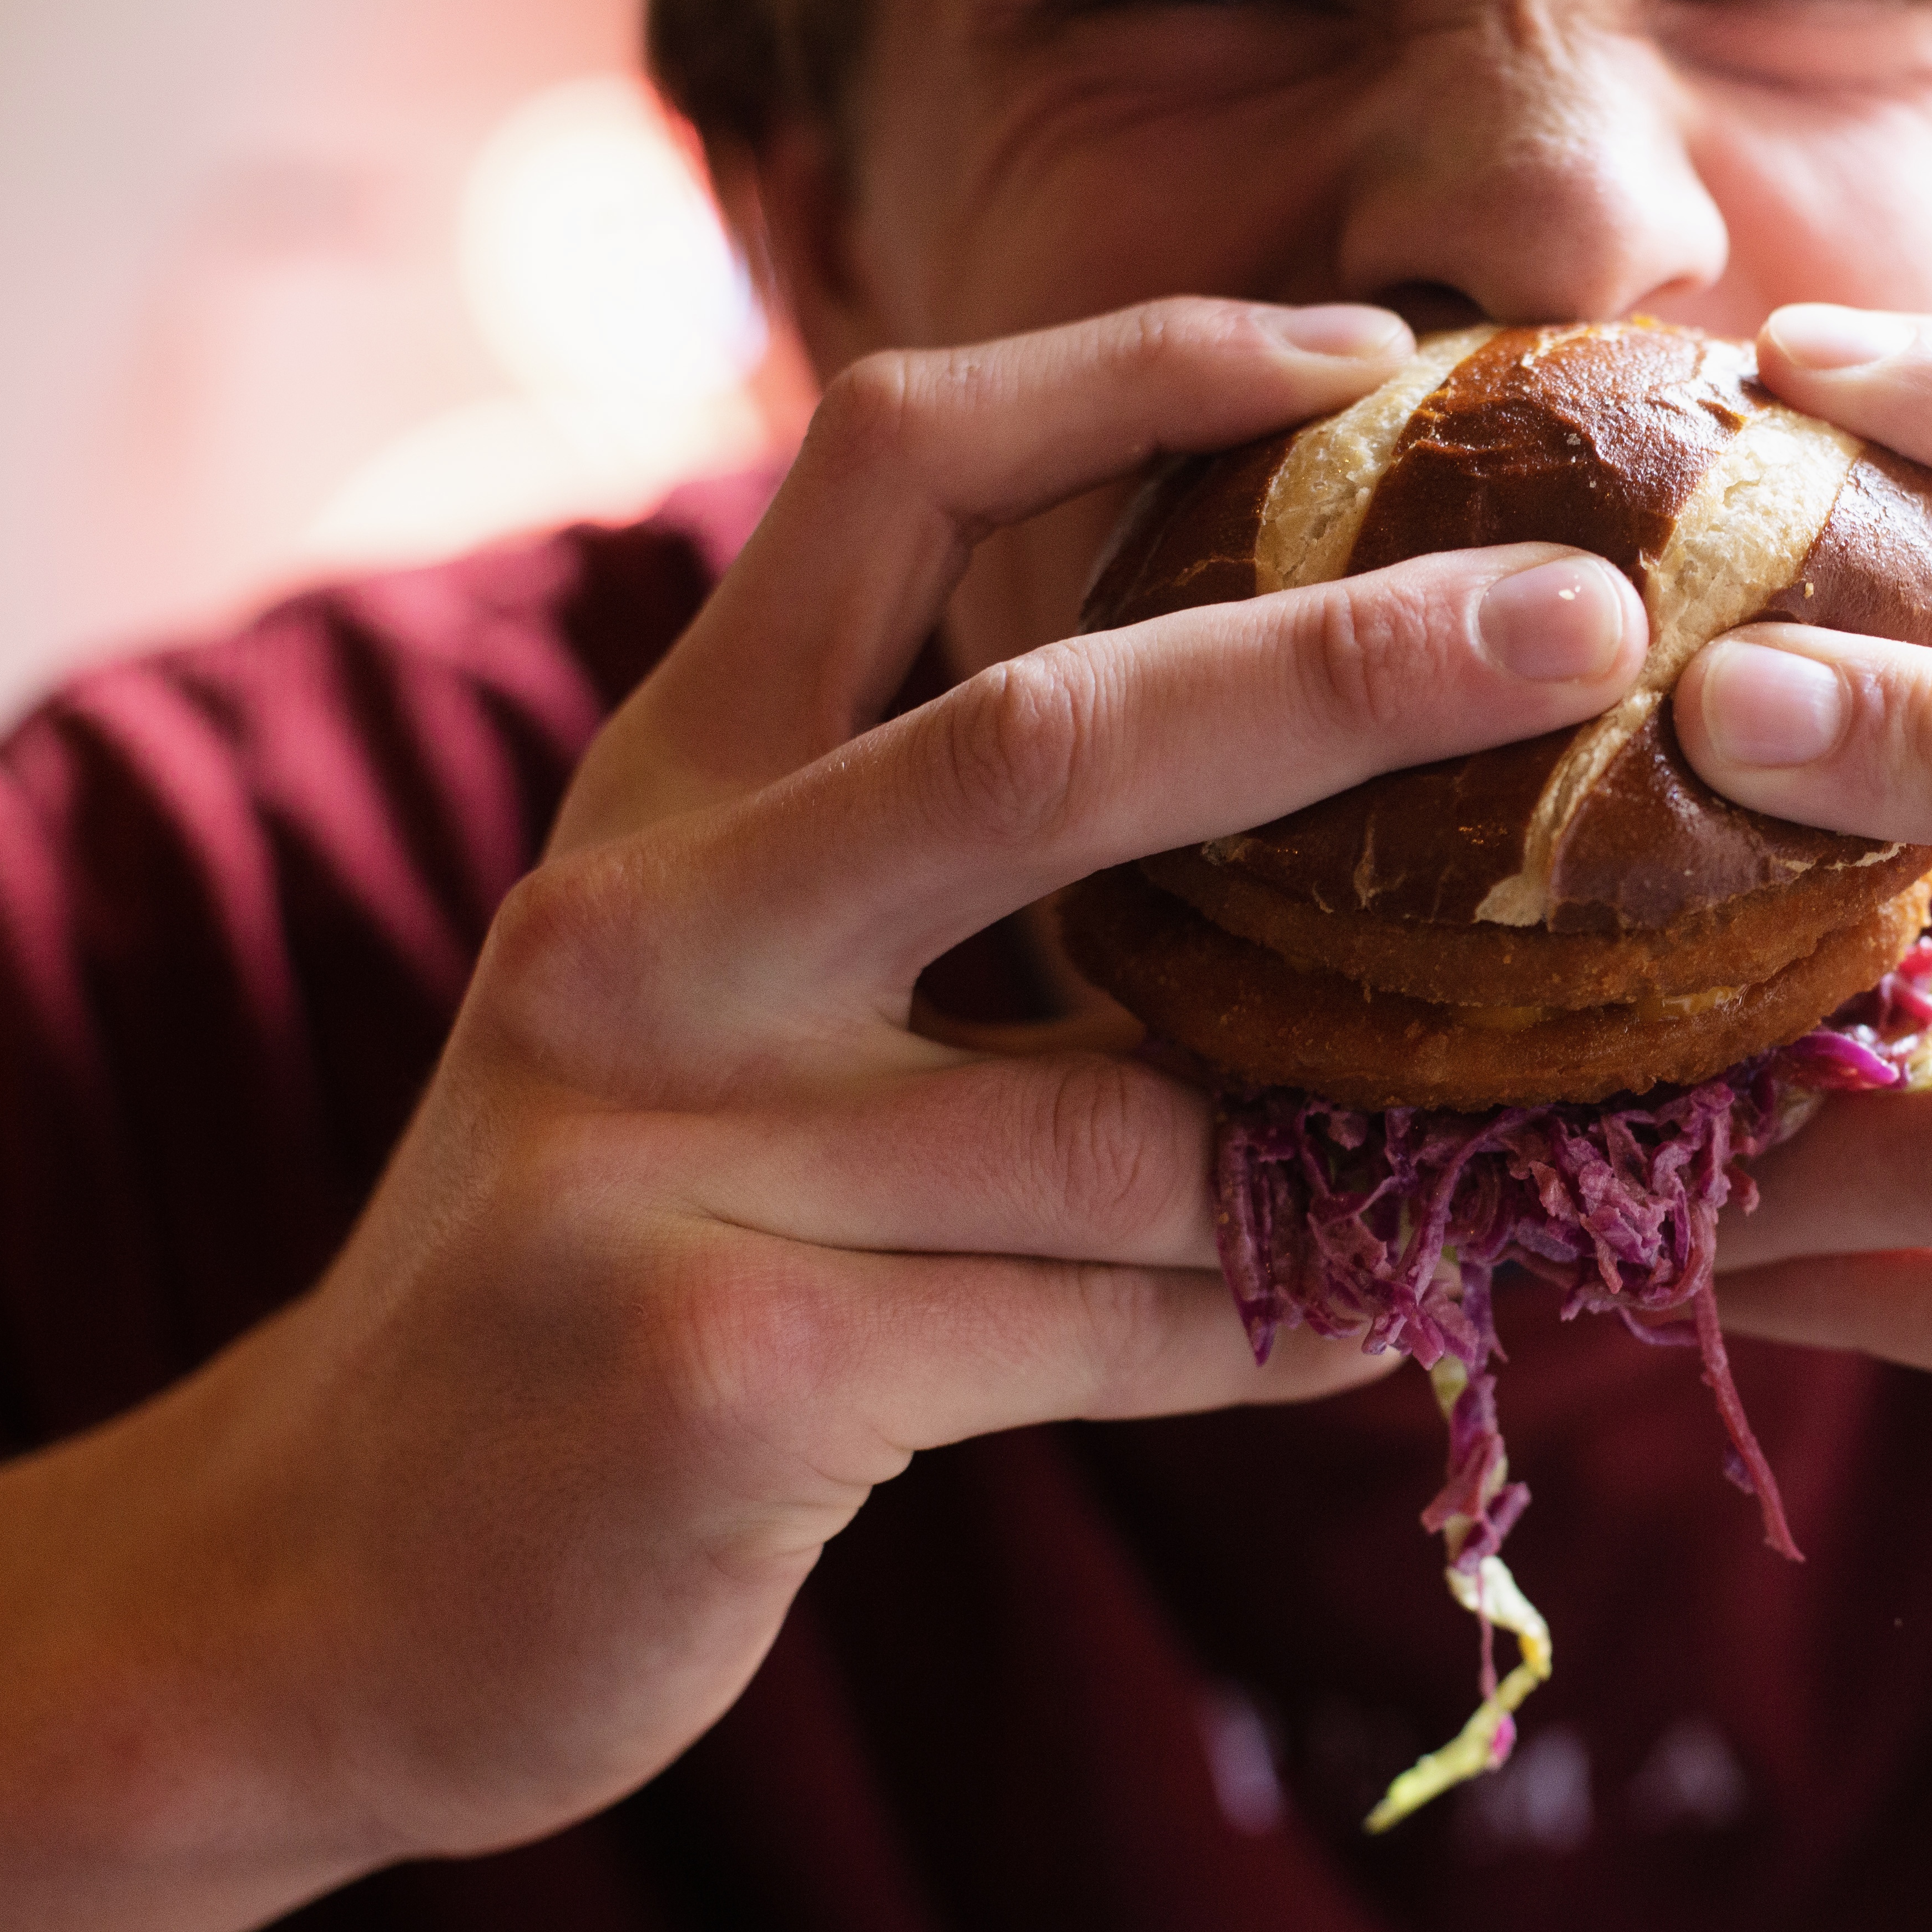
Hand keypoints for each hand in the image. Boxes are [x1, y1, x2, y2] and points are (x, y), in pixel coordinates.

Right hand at [0, 297, 1649, 1931]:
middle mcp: (652, 928)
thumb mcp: (724, 1010)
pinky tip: (1376, 1322)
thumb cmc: (617, 1253)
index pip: (890, 467)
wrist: (342, 1572)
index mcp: (670, 790)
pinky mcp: (728, 1362)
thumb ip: (952, 909)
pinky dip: (1282, 1325)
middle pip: (1048, 737)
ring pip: (1136, 1116)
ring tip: (1514, 1144)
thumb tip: (1312, 853)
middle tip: (1589, 633)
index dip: (1135, 369)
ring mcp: (672, 1147)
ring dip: (1351, 1140)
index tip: (1359, 359)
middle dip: (1351, 669)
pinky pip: (1119, 1321)